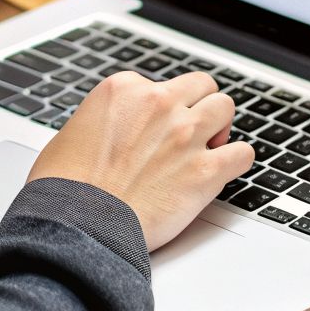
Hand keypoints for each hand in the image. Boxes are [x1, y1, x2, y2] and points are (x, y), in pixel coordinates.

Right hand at [27, 70, 251, 251]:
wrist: (78, 225)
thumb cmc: (66, 188)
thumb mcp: (72, 132)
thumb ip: (104, 121)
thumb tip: (113, 132)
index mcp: (125, 90)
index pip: (162, 85)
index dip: (162, 110)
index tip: (155, 132)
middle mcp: (159, 104)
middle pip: (201, 86)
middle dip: (198, 106)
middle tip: (191, 132)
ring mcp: (186, 134)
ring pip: (225, 107)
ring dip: (219, 127)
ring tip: (209, 148)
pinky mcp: (205, 170)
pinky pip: (243, 153)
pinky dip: (236, 161)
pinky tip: (223, 172)